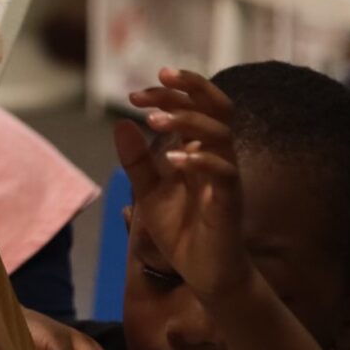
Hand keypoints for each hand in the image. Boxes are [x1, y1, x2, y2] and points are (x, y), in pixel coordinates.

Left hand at [118, 67, 253, 302]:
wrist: (204, 272)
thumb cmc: (183, 230)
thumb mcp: (149, 191)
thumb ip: (137, 160)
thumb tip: (120, 123)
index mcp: (200, 150)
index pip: (193, 107)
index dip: (168, 94)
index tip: (134, 96)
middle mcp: (218, 156)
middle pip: (218, 108)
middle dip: (191, 87)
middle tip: (159, 76)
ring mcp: (226, 177)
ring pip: (221, 134)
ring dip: (188, 121)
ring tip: (154, 121)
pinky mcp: (230, 201)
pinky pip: (224, 172)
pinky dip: (200, 160)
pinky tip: (174, 160)